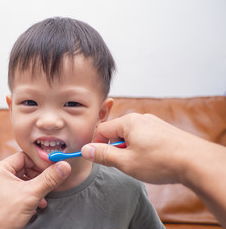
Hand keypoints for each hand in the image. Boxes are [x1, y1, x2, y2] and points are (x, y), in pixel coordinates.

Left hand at [0, 152, 70, 228]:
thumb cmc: (3, 216)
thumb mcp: (31, 195)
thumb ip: (49, 179)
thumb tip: (64, 165)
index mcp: (0, 169)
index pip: (25, 157)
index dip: (40, 162)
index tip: (54, 168)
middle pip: (25, 168)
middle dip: (39, 177)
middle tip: (51, 183)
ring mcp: (0, 187)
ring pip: (24, 180)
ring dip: (36, 188)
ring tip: (43, 198)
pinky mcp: (3, 198)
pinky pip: (20, 190)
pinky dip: (30, 195)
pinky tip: (37, 205)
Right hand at [82, 113, 225, 226]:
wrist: (197, 162)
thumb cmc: (161, 161)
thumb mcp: (126, 162)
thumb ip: (103, 155)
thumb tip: (86, 150)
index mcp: (128, 122)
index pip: (102, 130)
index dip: (95, 145)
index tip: (96, 158)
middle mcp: (141, 118)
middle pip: (116, 132)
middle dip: (115, 148)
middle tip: (122, 165)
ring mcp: (154, 123)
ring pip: (131, 136)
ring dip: (128, 150)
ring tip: (139, 164)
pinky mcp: (163, 131)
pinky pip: (144, 137)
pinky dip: (141, 148)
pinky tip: (151, 161)